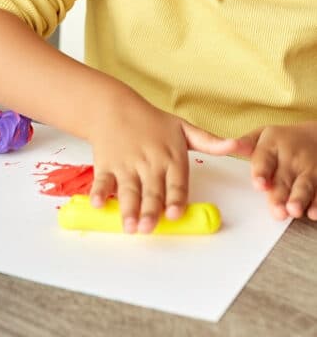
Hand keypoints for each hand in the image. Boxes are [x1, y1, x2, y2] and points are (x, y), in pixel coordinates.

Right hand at [89, 82, 243, 233]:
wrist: (113, 107)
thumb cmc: (151, 121)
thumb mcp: (183, 128)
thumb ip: (210, 142)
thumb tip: (237, 146)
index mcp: (170, 157)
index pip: (175, 183)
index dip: (175, 199)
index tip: (174, 214)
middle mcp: (149, 163)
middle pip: (151, 192)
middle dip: (149, 211)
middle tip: (148, 229)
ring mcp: (126, 165)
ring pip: (128, 190)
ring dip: (127, 209)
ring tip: (129, 227)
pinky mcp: (106, 166)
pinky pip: (103, 181)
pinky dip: (100, 193)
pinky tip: (98, 204)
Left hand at [236, 122, 316, 219]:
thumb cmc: (283, 140)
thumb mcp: (262, 135)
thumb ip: (244, 144)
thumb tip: (225, 145)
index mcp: (272, 145)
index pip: (264, 159)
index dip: (262, 172)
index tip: (259, 184)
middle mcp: (292, 158)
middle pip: (283, 179)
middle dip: (279, 195)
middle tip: (276, 210)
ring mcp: (309, 169)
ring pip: (304, 187)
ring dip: (299, 200)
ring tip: (293, 210)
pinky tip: (313, 213)